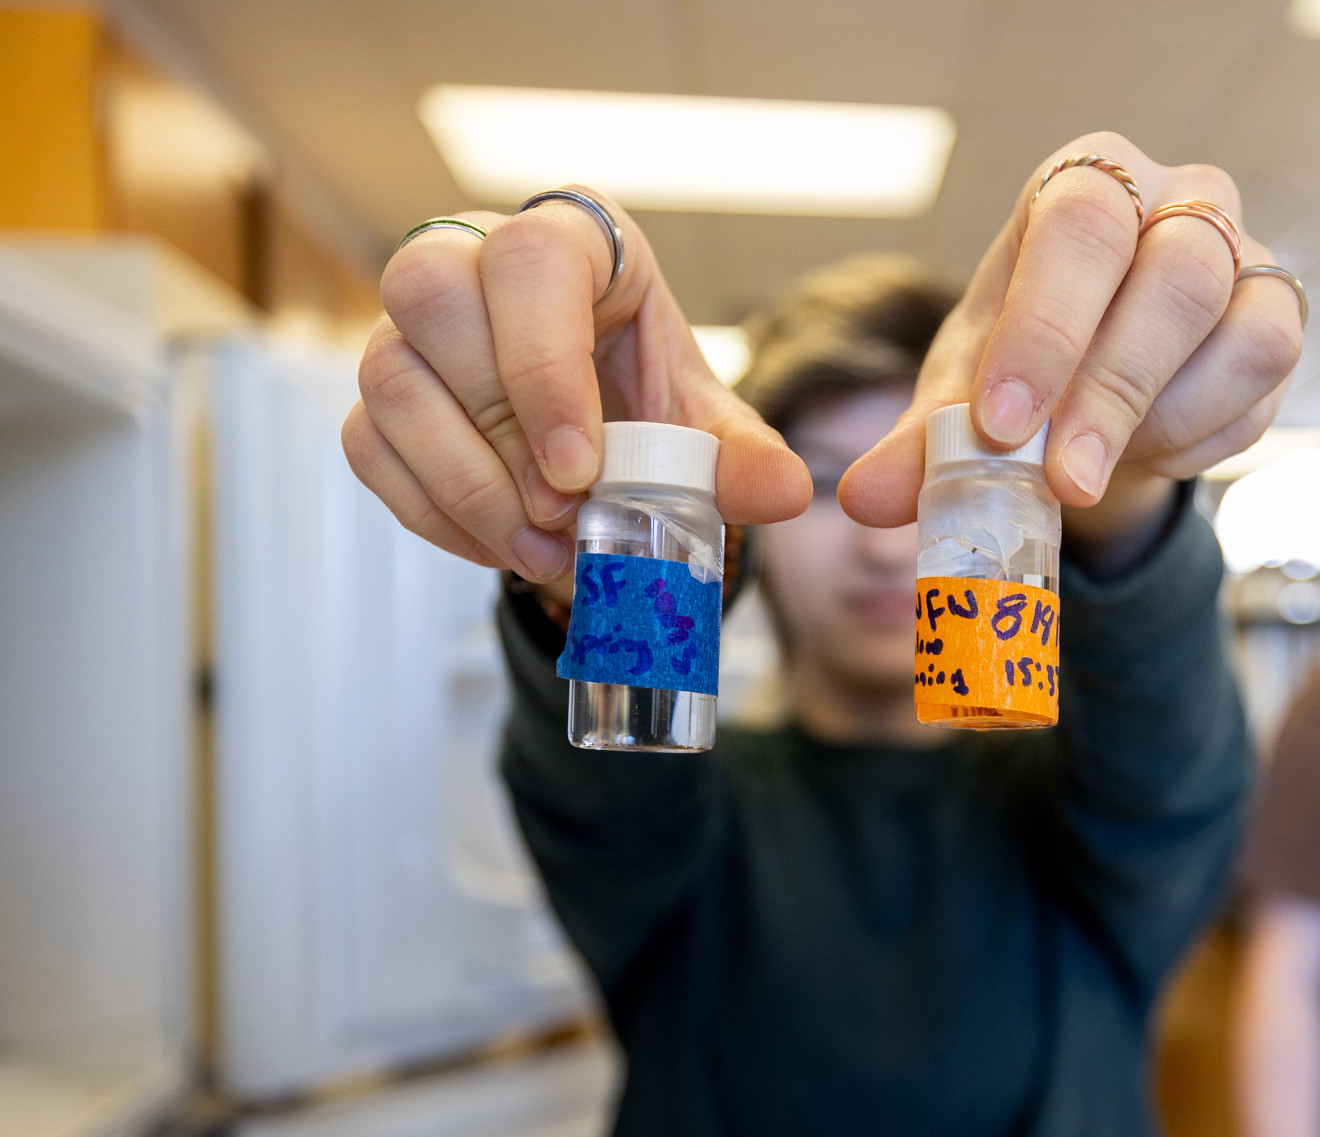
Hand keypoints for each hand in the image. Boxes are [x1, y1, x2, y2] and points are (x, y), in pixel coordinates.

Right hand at [342, 190, 809, 587]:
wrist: (600, 435)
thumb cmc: (645, 398)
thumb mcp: (702, 425)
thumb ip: (739, 456)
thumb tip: (784, 492)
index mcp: (571, 241)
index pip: (528, 259)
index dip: (542, 364)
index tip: (580, 468)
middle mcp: (471, 258)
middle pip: (431, 296)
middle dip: (498, 429)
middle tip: (562, 514)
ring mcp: (409, 325)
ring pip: (391, 378)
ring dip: (466, 484)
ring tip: (542, 548)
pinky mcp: (378, 392)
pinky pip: (369, 445)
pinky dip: (435, 512)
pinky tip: (504, 546)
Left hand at [837, 133, 1303, 540]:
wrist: (1097, 393)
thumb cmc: (1028, 365)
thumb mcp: (966, 396)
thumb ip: (921, 443)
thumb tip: (869, 497)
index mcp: (1084, 185)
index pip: (1082, 225)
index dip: (1048, 324)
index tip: (1004, 422)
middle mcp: (1179, 201)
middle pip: (1180, 272)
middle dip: (1114, 389)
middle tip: (1061, 482)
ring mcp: (1246, 259)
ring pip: (1246, 330)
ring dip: (1165, 421)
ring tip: (1097, 472)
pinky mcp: (1281, 323)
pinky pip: (1266, 386)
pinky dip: (1204, 439)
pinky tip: (1148, 458)